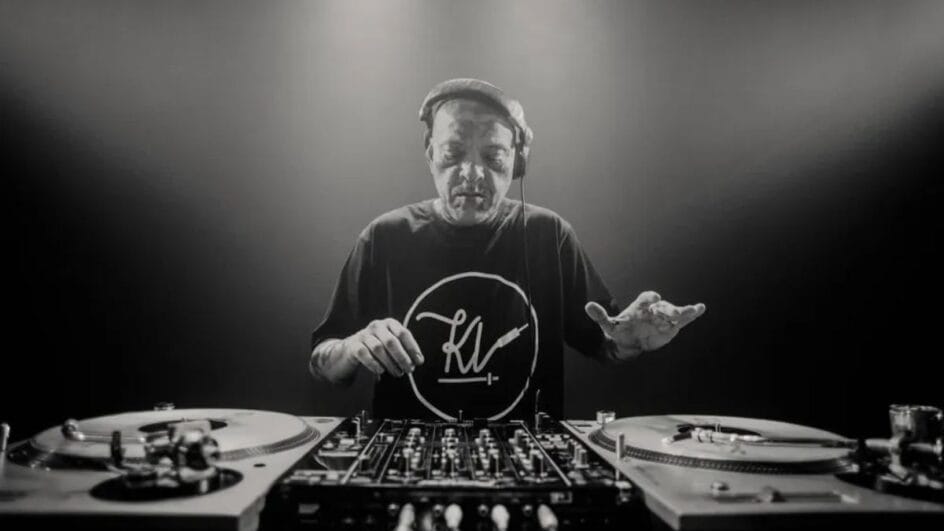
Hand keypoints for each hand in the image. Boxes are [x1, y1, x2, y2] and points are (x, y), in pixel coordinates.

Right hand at [339, 318, 424, 376]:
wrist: (350, 351)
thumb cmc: (377, 349)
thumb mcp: (392, 346)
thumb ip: (404, 351)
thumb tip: (418, 361)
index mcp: (389, 323)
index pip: (403, 333)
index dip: (412, 348)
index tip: (419, 362)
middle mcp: (376, 326)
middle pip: (391, 341)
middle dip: (402, 357)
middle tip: (409, 370)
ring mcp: (363, 335)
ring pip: (378, 348)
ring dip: (390, 363)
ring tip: (398, 373)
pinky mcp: (353, 346)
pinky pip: (364, 354)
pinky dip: (374, 364)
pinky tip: (381, 371)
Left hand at [585, 291, 705, 358]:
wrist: (631, 340)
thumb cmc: (621, 329)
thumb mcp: (609, 325)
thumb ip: (600, 316)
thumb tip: (587, 306)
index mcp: (640, 306)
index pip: (646, 298)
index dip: (650, 298)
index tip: (654, 298)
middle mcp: (654, 309)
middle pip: (662, 306)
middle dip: (667, 309)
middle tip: (671, 312)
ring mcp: (664, 316)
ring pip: (675, 312)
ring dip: (683, 311)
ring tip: (693, 309)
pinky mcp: (672, 325)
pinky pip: (683, 318)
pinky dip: (693, 313)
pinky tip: (701, 308)